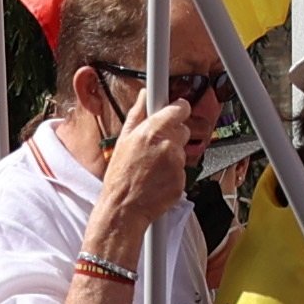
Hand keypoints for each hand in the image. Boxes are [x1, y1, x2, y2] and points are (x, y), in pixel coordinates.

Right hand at [88, 82, 204, 254]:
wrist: (123, 209)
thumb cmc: (120, 177)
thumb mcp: (123, 140)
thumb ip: (137, 114)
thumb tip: (144, 95)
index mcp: (152, 131)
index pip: (180, 108)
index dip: (178, 109)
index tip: (176, 109)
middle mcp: (168, 145)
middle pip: (183, 129)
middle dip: (172, 135)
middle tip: (155, 146)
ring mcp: (176, 164)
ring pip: (182, 150)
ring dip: (172, 155)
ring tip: (152, 166)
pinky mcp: (182, 180)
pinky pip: (183, 170)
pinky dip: (174, 173)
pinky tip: (158, 178)